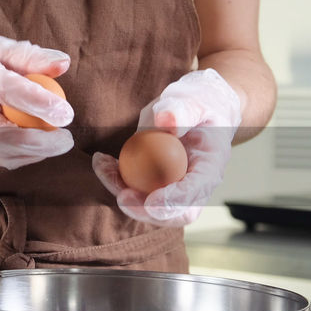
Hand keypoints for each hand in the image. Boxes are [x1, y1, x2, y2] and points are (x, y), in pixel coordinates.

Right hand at [0, 35, 74, 167]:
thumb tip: (63, 64)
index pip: (5, 90)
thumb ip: (29, 56)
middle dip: (41, 143)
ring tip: (56, 138)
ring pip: (5, 155)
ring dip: (38, 152)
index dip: (37, 101)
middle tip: (67, 137)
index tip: (66, 111)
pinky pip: (6, 159)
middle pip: (3, 136)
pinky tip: (39, 142)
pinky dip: (28, 154)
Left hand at [93, 69, 241, 226]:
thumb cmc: (201, 101)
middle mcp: (194, 184)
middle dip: (146, 211)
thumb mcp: (196, 98)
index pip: (194, 192)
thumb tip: (165, 121)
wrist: (198, 106)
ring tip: (103, 168)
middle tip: (122, 196)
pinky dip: (115, 177)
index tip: (152, 200)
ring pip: (149, 204)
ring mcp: (174, 186)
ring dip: (122, 191)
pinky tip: (100, 161)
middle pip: (173, 212)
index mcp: (210, 168)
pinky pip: (134, 187)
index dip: (174, 201)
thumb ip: (183, 109)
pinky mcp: (154, 181)